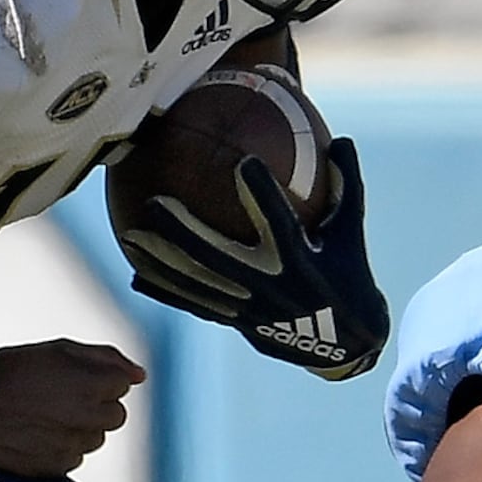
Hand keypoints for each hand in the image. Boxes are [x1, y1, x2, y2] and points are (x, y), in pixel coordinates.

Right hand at [0, 338, 142, 479]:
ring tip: (48, 417)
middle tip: (63, 399)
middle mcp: (87, 418)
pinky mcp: (55, 466)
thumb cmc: (13, 371)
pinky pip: (74, 458)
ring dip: (80, 428)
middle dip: (96, 407)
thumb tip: (139, 375)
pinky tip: (39, 434)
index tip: (77, 381)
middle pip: (115, 416)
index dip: (100, 381)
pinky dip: (62, 448)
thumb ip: (106, 359)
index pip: (123, 386)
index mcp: (93, 385)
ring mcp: (72, 445)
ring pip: (95, 439)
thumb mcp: (60, 349)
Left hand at [117, 137, 389, 380]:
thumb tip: (343, 137)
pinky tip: (135, 276)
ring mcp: (250, 308)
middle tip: (154, 203)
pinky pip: (196, 305)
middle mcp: (271, 287)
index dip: (263, 193)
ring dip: (162, 262)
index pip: (280, 222)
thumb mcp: (352, 229)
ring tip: (129, 237)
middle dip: (184, 232)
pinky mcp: (238, 322)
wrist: (346, 343)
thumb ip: (346, 184)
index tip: (244, 162)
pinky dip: (167, 291)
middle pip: (218, 257)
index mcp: (301, 261)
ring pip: (198, 284)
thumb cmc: (350, 272)